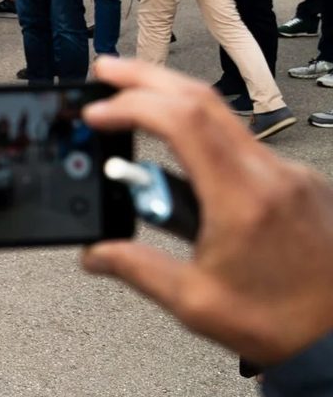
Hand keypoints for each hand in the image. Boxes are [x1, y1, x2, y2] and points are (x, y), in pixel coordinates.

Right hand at [81, 55, 332, 362]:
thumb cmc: (284, 324)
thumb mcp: (195, 303)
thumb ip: (137, 269)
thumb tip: (96, 252)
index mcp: (243, 200)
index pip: (182, 122)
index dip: (132, 106)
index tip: (97, 113)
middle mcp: (272, 176)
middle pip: (204, 100)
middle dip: (148, 79)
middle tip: (106, 72)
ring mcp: (291, 176)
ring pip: (225, 118)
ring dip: (175, 104)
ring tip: (133, 107)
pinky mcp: (300, 184)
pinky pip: (244, 145)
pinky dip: (204, 135)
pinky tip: (181, 155)